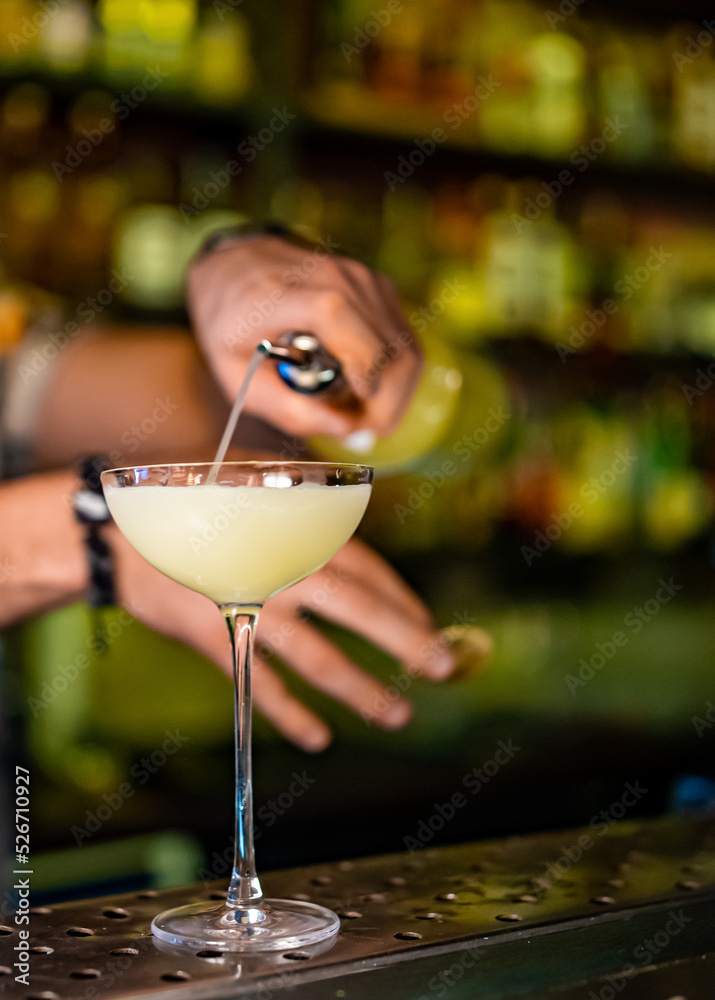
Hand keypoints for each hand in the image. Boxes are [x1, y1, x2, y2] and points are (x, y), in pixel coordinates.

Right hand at [113, 529, 458, 751]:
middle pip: (360, 610)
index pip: (368, 570)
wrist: (117, 527)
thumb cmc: (192, 497)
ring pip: (318, 656)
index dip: (404, 602)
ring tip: (397, 713)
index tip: (429, 627)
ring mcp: (250, 606)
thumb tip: (351, 520)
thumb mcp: (255, 479)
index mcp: (298, 527)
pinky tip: (318, 737)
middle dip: (409, 642)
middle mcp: (283, 567)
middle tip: (446, 669)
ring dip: (362, 689)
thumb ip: (302, 501)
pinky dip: (290, 713)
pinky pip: (259, 685)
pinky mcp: (215, 638)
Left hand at [187, 234, 422, 438]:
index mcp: (284, 295)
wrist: (238, 265)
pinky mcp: (378, 286)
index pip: (336, 315)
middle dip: (389, 402)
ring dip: (396, 390)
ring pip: (406, 346)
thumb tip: (347, 430)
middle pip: (389, 345)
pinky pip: (403, 338)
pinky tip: (369, 387)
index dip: (360, 365)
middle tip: (367, 429)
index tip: (358, 409)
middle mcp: (333, 278)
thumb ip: (288, 408)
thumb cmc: (231, 325)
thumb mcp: (238, 378)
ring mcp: (362, 279)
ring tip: (365, 410)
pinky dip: (395, 371)